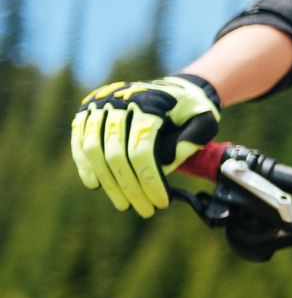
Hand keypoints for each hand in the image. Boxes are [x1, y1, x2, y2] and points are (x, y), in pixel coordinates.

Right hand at [70, 74, 221, 217]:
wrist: (173, 87)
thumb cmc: (191, 109)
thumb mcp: (204, 120)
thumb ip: (191, 141)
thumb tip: (164, 168)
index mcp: (149, 103)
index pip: (142, 149)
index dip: (150, 180)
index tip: (161, 203)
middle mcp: (118, 101)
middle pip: (116, 153)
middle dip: (130, 187)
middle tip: (144, 210)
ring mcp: (99, 105)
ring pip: (94, 151)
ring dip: (108, 182)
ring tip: (123, 204)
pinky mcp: (86, 112)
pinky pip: (80, 143)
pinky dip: (87, 166)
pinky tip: (97, 185)